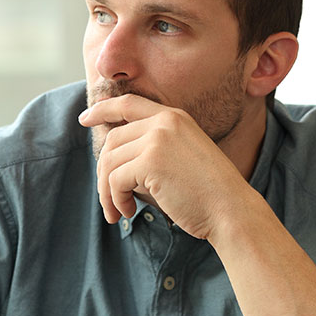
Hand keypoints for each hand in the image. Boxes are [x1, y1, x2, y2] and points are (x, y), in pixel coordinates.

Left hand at [78, 94, 251, 239]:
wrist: (231, 210)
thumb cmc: (207, 194)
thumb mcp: (181, 159)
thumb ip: (152, 151)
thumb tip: (111, 162)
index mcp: (175, 117)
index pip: (128, 103)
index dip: (103, 109)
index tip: (84, 119)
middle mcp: (165, 122)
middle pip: (112, 141)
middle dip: (103, 173)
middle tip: (109, 201)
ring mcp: (157, 139)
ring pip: (109, 162)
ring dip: (107, 192)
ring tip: (117, 212)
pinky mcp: (150, 161)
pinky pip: (115, 180)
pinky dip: (116, 200)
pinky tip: (129, 212)